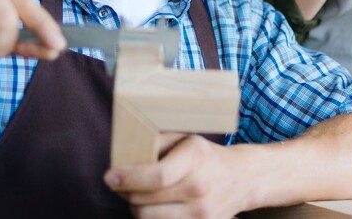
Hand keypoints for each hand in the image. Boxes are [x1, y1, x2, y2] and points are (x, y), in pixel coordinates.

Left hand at [105, 135, 250, 218]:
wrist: (241, 178)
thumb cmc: (205, 157)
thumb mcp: (184, 140)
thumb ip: (155, 144)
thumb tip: (123, 155)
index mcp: (195, 160)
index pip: (157, 176)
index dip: (128, 178)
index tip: (109, 176)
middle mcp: (199, 188)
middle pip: (145, 201)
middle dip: (126, 192)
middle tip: (121, 183)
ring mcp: (201, 213)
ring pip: (148, 218)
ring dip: (136, 207)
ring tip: (140, 195)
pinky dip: (151, 218)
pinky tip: (154, 206)